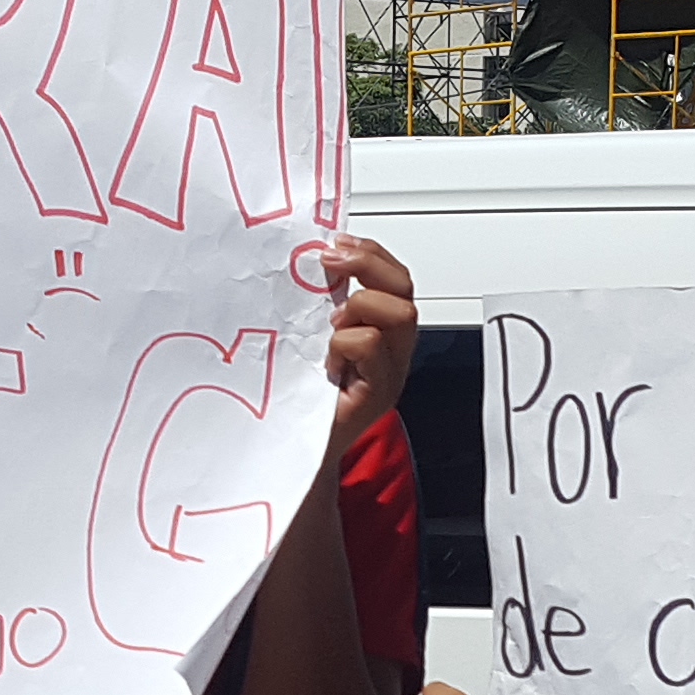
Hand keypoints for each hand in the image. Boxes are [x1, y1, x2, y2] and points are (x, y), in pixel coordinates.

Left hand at [315, 235, 417, 454]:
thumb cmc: (297, 397)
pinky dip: (345, 342)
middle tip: (329, 265)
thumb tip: (307, 258)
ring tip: (330, 327)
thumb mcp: (308, 337)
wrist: (290, 452)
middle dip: (368, 264)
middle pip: (404, 288)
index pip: (395, 276)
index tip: (335, 242)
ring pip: (398, 314)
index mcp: (380, 331)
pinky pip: (372, 346)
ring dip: (358, 308)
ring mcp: (389, 374)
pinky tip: (326, 360)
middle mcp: (393, 351)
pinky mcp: (376, 395)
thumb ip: (318, 304)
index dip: (370, 251)